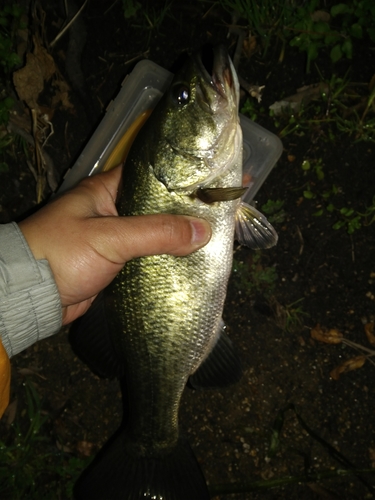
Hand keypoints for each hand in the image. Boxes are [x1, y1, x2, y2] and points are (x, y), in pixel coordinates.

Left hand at [18, 167, 210, 324]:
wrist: (32, 296)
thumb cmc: (61, 255)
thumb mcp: (110, 237)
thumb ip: (156, 233)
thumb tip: (201, 231)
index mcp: (104, 192)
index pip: (147, 176)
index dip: (176, 180)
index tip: (206, 186)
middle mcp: (110, 212)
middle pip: (154, 209)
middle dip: (180, 215)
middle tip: (214, 218)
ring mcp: (113, 240)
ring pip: (152, 236)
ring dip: (173, 241)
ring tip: (207, 241)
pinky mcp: (114, 265)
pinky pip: (145, 259)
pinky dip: (162, 261)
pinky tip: (186, 264)